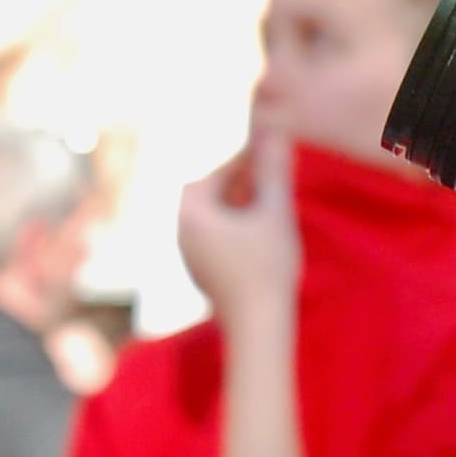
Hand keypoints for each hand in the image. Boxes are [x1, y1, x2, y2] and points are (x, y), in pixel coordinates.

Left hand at [180, 127, 303, 323]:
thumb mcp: (274, 211)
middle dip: (240, 179)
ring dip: (238, 203)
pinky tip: (259, 231)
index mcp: (191, 210)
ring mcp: (187, 255)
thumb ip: (272, 168)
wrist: (258, 327)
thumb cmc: (267, 266)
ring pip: (213, 216)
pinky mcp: (200, 273)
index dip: (249, 157)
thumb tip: (274, 128)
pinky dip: (236, 226)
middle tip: (268, 170)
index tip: (272, 147)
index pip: (221, 171)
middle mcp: (180, 230)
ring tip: (267, 198)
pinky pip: (216, 238)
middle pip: (211, 191)